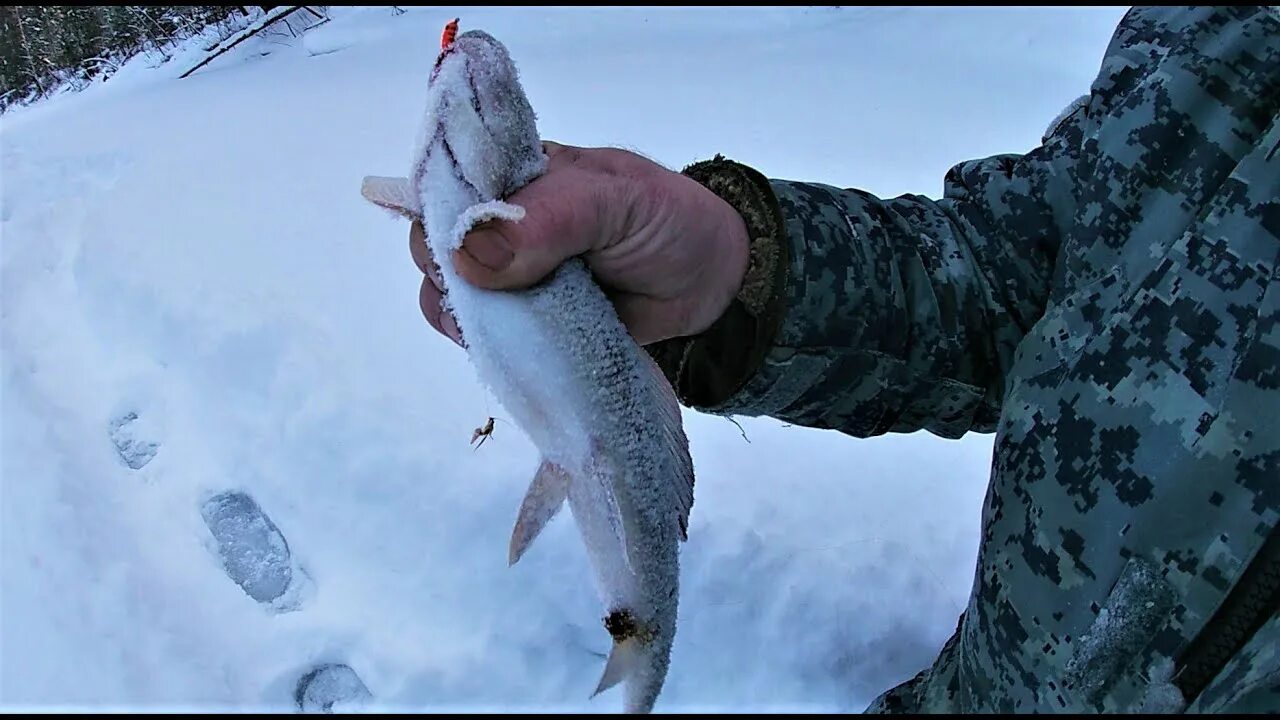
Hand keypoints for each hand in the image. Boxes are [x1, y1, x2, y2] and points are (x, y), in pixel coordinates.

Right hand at [412, 141, 749, 346]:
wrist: (710, 283)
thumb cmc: (666, 222)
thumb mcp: (616, 200)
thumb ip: (548, 219)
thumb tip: (467, 254)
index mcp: (514, 174)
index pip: (444, 183)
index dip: (441, 213)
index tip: (462, 248)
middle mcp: (497, 223)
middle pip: (431, 245)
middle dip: (452, 272)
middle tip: (505, 288)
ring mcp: (506, 277)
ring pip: (447, 297)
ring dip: (469, 316)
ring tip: (521, 320)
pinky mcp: (522, 324)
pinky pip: (481, 338)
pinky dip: (491, 346)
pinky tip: (522, 345)